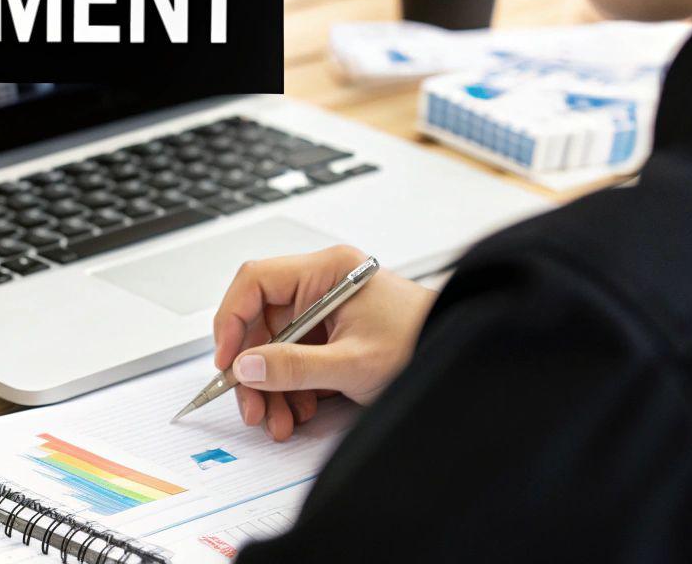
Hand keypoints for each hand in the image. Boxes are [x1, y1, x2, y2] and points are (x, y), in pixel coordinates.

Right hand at [211, 245, 433, 440]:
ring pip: (275, 346)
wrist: (463, 361)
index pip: (256, 282)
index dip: (232, 320)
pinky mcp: (333, 336)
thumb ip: (294, 367)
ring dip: (271, 386)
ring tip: (278, 418)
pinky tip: (298, 410)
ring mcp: (326, 312)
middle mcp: (322, 286)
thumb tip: (246, 367)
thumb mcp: (353, 363)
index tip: (227, 359)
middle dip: (254, 368)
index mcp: (327, 272)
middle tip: (251, 404)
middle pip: (261, 321)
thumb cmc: (424, 344)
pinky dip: (291, 388)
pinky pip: (295, 358)